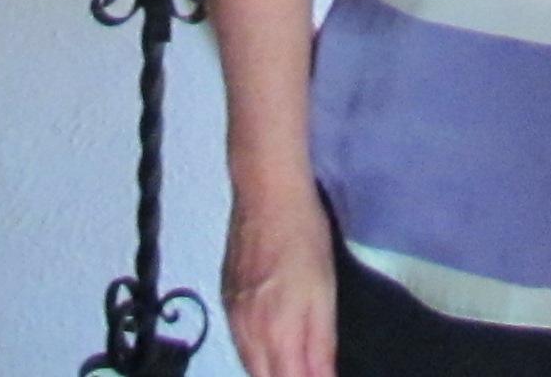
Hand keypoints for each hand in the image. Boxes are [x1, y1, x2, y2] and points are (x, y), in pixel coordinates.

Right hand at [222, 184, 335, 376]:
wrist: (266, 192)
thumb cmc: (304, 238)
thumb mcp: (325, 294)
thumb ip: (321, 346)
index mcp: (275, 332)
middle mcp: (246, 331)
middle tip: (311, 370)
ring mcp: (232, 315)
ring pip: (249, 365)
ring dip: (271, 371)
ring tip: (296, 364)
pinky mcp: (225, 299)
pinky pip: (239, 342)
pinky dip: (257, 354)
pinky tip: (274, 345)